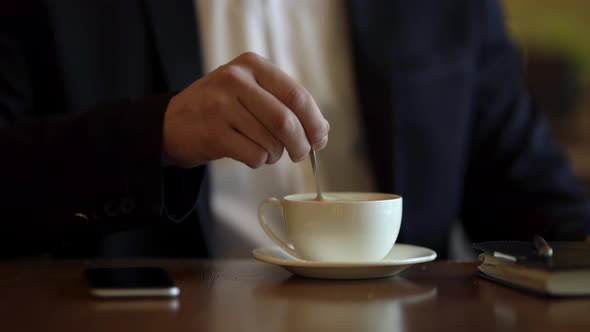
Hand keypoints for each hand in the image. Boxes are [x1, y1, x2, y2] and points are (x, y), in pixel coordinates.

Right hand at [162, 52, 329, 168]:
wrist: (172, 123)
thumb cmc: (220, 107)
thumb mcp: (250, 91)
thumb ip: (285, 104)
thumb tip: (322, 130)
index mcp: (251, 65)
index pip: (296, 95)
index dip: (314, 121)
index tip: (320, 138)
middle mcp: (235, 80)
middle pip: (286, 120)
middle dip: (301, 144)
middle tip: (301, 154)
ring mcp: (221, 106)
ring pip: (272, 141)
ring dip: (277, 154)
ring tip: (268, 151)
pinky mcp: (213, 134)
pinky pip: (255, 156)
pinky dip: (260, 161)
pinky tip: (250, 154)